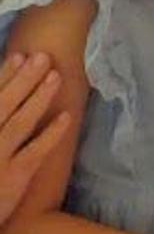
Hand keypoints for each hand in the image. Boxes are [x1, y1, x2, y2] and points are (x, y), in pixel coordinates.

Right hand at [0, 53, 69, 225]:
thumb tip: (9, 105)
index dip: (4, 76)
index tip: (20, 56)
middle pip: (3, 104)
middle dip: (23, 79)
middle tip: (43, 57)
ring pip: (19, 122)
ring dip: (38, 98)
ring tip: (56, 77)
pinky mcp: (13, 177)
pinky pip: (36, 151)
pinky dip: (51, 133)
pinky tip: (67, 117)